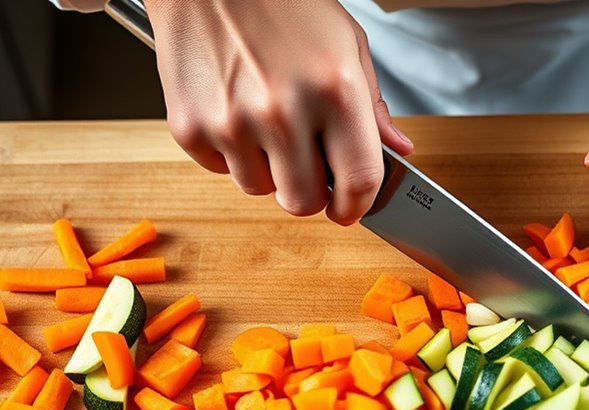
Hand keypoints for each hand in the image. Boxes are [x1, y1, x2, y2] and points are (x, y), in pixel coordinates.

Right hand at [147, 0, 412, 224]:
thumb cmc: (282, 2)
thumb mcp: (348, 45)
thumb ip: (373, 107)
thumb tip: (397, 149)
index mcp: (336, 91)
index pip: (359, 181)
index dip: (357, 206)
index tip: (351, 209)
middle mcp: (284, 111)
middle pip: (303, 201)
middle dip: (311, 191)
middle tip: (308, 164)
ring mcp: (233, 122)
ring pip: (259, 189)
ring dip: (269, 170)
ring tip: (268, 124)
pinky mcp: (190, 126)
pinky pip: (220, 170)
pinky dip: (231, 153)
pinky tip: (237, 113)